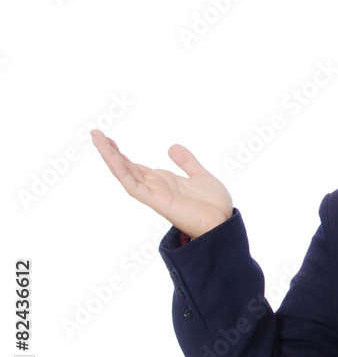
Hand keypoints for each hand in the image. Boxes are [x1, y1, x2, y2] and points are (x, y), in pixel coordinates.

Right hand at [91, 129, 232, 238]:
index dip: (121, 153)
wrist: (223, 222)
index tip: (108, 138)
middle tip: (95, 133)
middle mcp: (154, 187)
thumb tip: (171, 147)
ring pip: (125, 174)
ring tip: (97, 139)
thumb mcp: (200, 175)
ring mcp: (153, 194)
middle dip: (110, 151)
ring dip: (110, 157)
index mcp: (162, 181)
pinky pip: (134, 187)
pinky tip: (113, 159)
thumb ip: (186, 162)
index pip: (135, 166)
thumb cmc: (214, 205)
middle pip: (125, 167)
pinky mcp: (156, 202)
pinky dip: (123, 173)